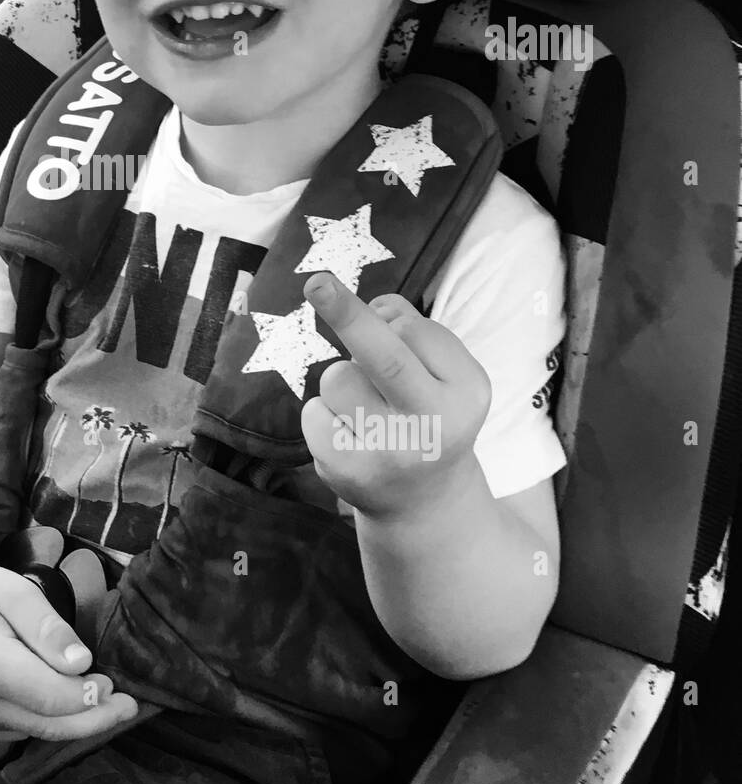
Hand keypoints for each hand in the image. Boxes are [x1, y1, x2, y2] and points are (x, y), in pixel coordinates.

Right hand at [0, 556, 137, 744]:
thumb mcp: (18, 592)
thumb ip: (49, 628)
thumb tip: (82, 664)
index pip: (51, 697)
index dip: (89, 697)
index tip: (115, 685)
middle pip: (48, 724)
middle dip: (93, 719)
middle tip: (127, 707)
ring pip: (35, 731)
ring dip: (72, 720)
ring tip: (100, 698)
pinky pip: (18, 730)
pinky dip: (46, 719)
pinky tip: (62, 700)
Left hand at [299, 271, 491, 519]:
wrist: (424, 501)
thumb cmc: (428, 413)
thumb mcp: (444, 372)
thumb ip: (413, 330)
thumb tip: (369, 307)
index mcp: (468, 391)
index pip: (414, 330)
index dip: (389, 319)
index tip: (382, 315)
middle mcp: (435, 426)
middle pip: (385, 357)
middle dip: (347, 314)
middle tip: (316, 282)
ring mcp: (390, 454)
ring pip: (338, 376)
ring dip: (342, 379)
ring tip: (366, 409)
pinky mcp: (348, 472)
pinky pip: (315, 410)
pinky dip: (323, 412)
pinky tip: (350, 435)